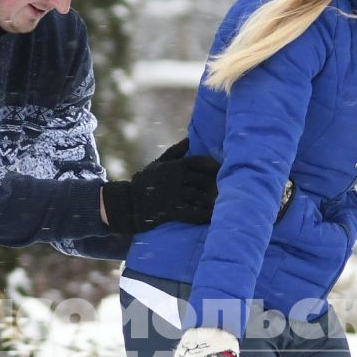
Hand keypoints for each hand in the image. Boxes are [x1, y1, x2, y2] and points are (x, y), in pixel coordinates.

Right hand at [100, 142, 217, 232]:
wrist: (128, 203)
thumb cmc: (145, 182)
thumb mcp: (158, 163)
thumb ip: (176, 151)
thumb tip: (190, 139)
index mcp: (175, 166)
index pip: (202, 161)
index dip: (215, 166)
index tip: (222, 170)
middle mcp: (176, 179)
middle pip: (205, 180)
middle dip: (217, 185)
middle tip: (228, 188)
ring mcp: (174, 195)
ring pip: (201, 196)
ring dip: (214, 200)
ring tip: (224, 202)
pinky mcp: (172, 211)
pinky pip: (193, 213)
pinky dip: (205, 215)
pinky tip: (214, 217)